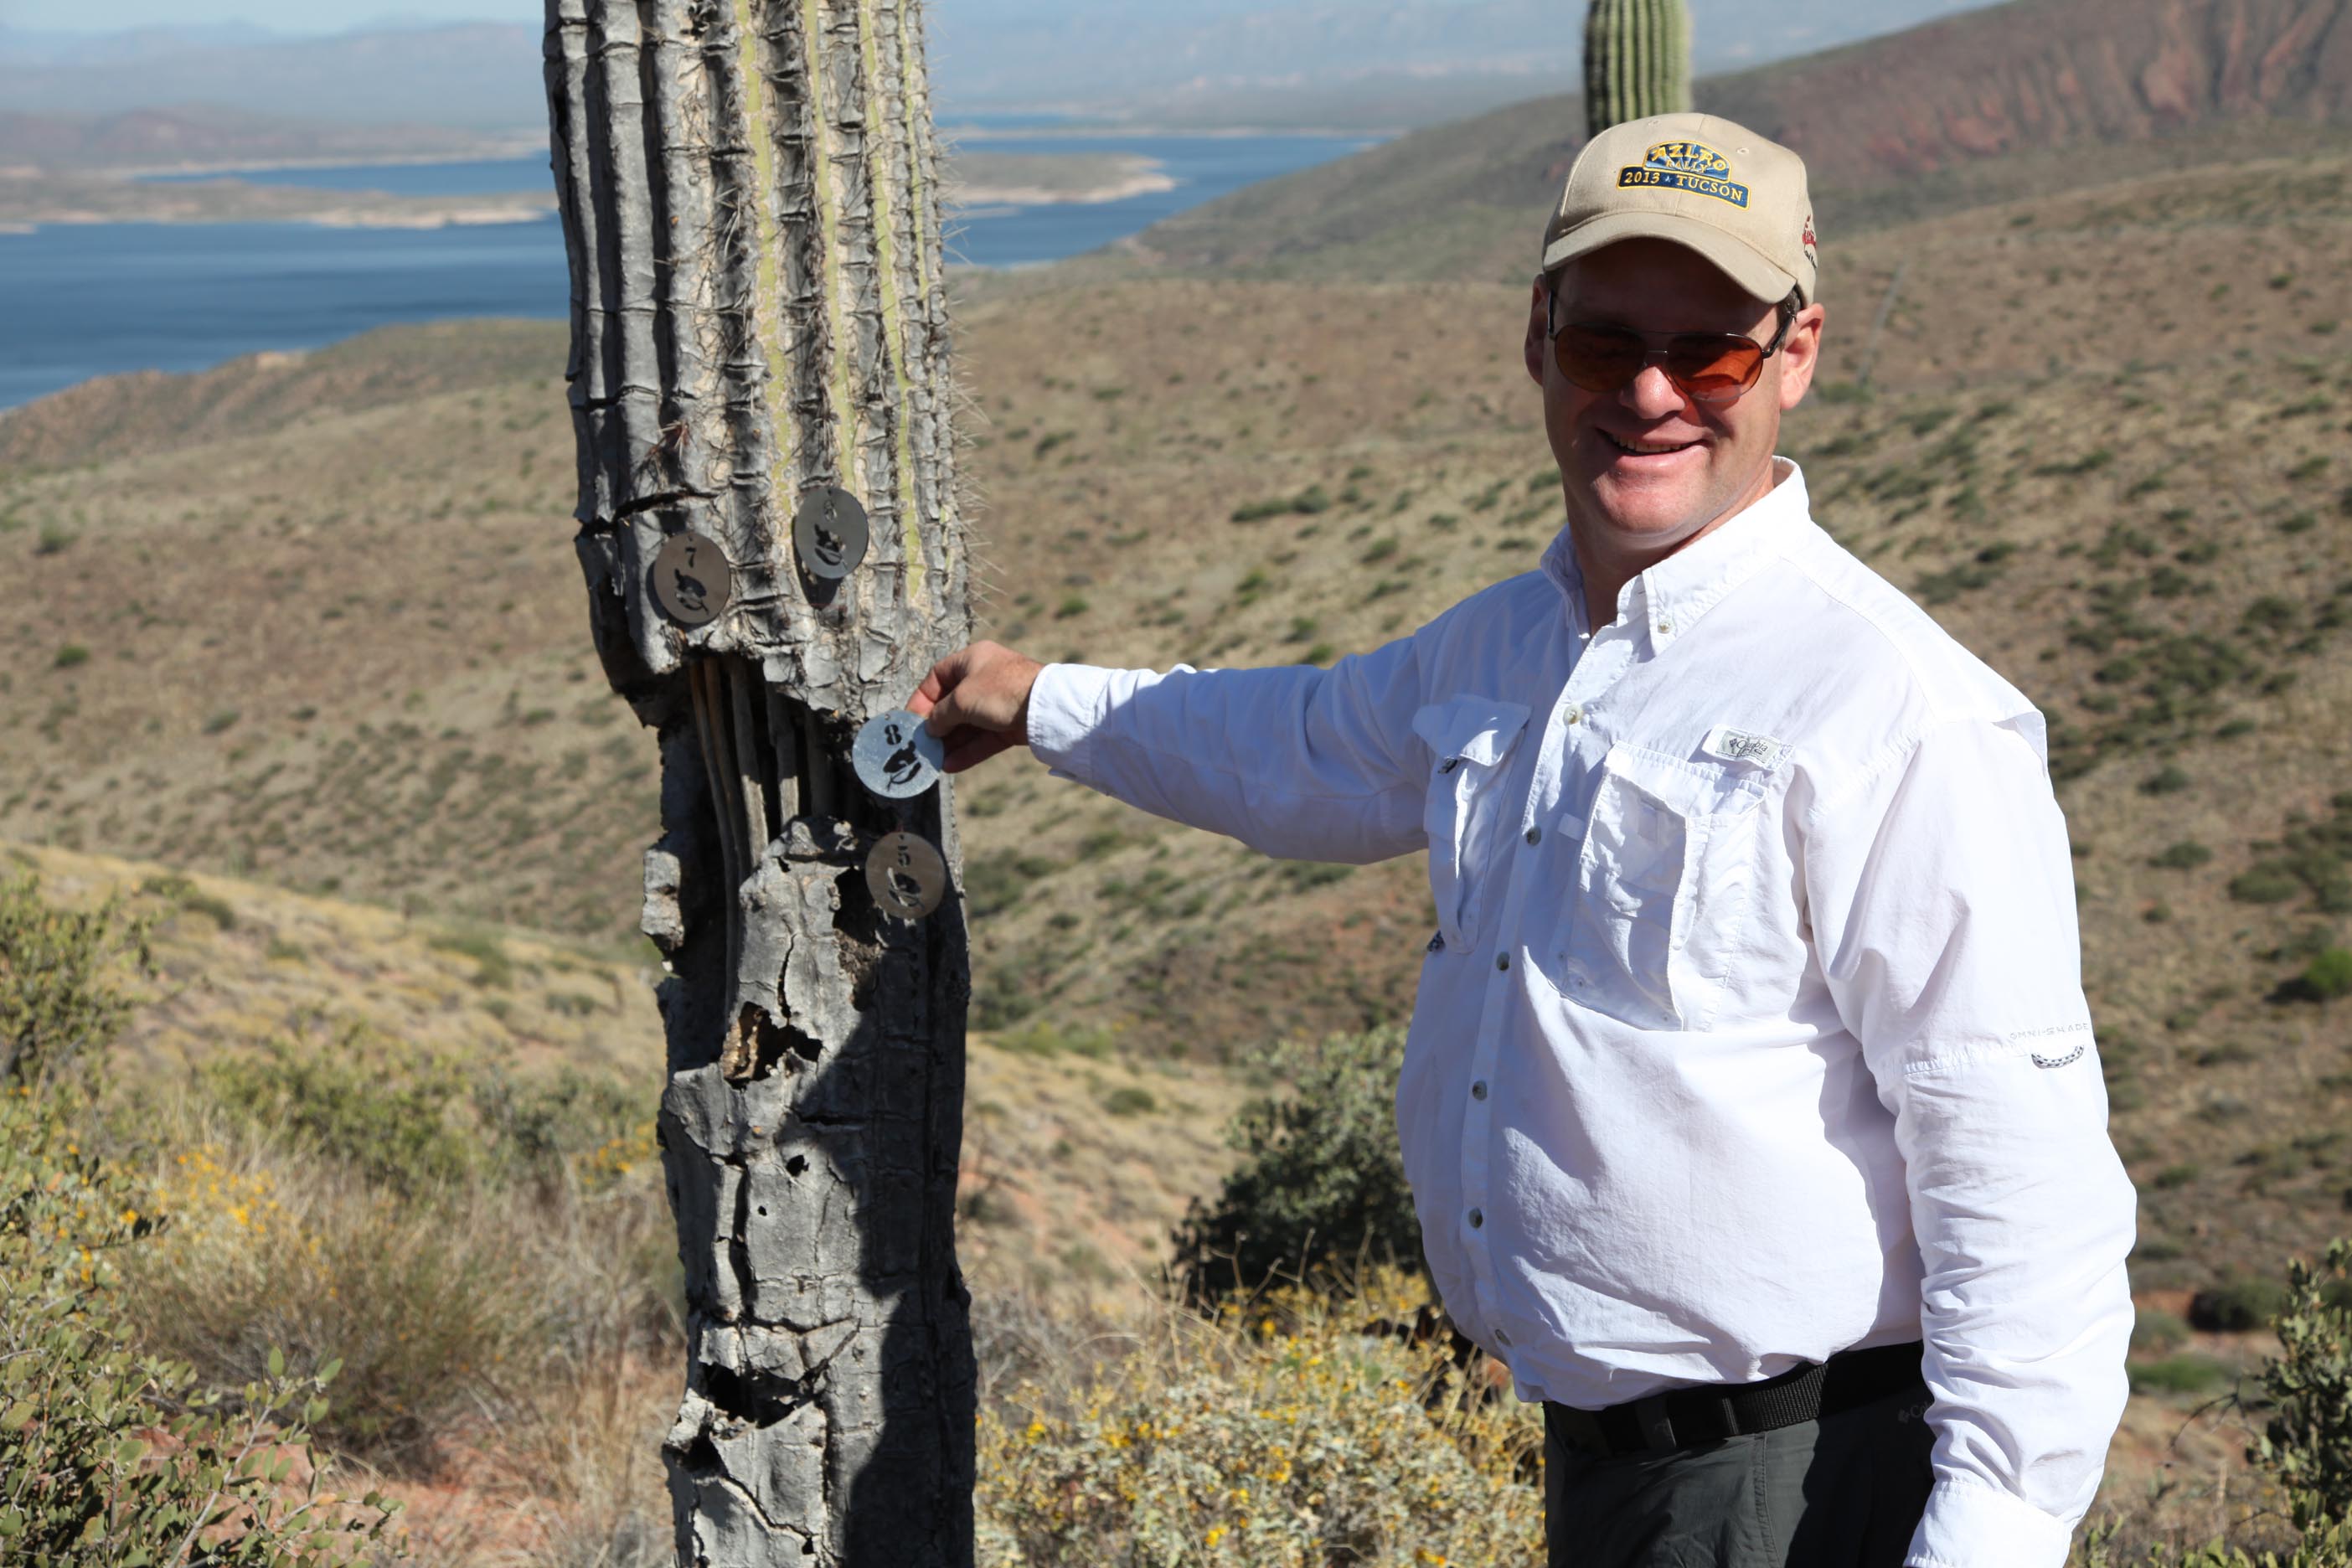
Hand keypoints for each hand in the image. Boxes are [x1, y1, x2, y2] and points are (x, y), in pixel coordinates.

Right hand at [911, 641, 1044, 772]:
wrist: (1046, 707)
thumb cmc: (1000, 692)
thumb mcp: (962, 699)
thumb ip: (941, 715)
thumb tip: (929, 728)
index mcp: (972, 660)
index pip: (938, 677)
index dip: (922, 699)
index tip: (910, 721)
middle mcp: (985, 678)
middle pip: (953, 704)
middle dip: (937, 727)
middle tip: (921, 746)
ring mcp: (999, 702)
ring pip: (968, 724)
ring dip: (951, 743)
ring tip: (933, 761)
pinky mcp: (1011, 724)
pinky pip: (984, 738)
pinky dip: (968, 750)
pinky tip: (950, 765)